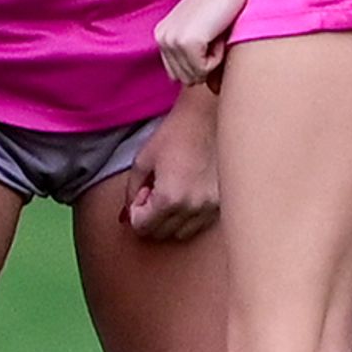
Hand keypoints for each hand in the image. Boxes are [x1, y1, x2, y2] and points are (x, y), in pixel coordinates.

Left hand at [124, 89, 220, 242]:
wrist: (211, 118)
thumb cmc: (176, 134)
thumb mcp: (143, 160)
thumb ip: (132, 190)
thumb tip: (127, 214)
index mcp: (170, 198)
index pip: (143, 228)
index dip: (136, 211)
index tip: (142, 191)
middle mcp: (193, 208)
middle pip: (162, 233)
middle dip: (151, 216)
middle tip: (153, 190)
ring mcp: (211, 208)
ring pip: (182, 233)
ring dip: (171, 219)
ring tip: (172, 190)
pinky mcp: (223, 204)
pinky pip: (200, 223)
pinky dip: (189, 215)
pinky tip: (188, 191)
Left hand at [155, 0, 244, 88]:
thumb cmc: (221, 4)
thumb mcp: (203, 32)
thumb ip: (197, 57)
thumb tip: (210, 89)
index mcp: (163, 37)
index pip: (178, 73)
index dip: (200, 65)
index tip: (211, 42)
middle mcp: (162, 39)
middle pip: (185, 78)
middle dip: (206, 66)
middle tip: (215, 38)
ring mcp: (172, 41)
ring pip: (195, 76)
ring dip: (212, 62)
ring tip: (215, 35)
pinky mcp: (187, 43)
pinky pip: (205, 69)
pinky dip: (218, 57)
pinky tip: (218, 34)